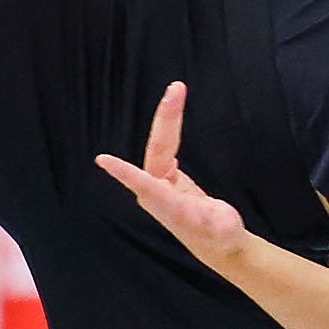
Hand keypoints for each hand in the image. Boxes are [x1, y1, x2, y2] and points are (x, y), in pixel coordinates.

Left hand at [96, 82, 250, 265]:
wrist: (216, 240)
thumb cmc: (222, 236)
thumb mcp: (224, 229)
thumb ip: (224, 225)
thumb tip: (225, 223)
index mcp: (170, 206)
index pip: (145, 185)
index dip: (125, 173)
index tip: (103, 160)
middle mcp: (159, 191)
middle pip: (159, 148)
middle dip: (167, 118)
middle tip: (176, 89)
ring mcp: (160, 181)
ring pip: (162, 142)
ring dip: (170, 115)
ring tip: (178, 89)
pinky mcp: (166, 174)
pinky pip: (167, 143)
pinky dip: (172, 124)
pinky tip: (173, 106)